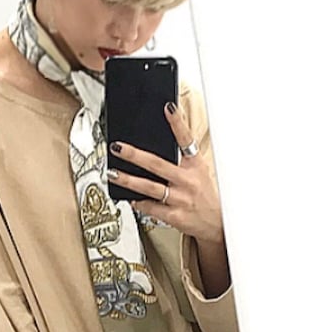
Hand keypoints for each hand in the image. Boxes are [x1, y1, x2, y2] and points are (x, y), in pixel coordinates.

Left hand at [106, 101, 224, 245]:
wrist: (218, 223)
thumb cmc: (206, 196)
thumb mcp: (200, 172)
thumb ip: (182, 160)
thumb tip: (156, 151)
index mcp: (196, 166)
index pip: (186, 140)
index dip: (177, 123)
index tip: (168, 107)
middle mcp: (188, 181)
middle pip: (157, 164)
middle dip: (134, 155)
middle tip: (118, 147)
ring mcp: (181, 199)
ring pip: (150, 187)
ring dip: (129, 180)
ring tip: (114, 174)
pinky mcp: (175, 216)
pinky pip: (152, 208)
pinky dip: (139, 203)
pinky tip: (131, 198)